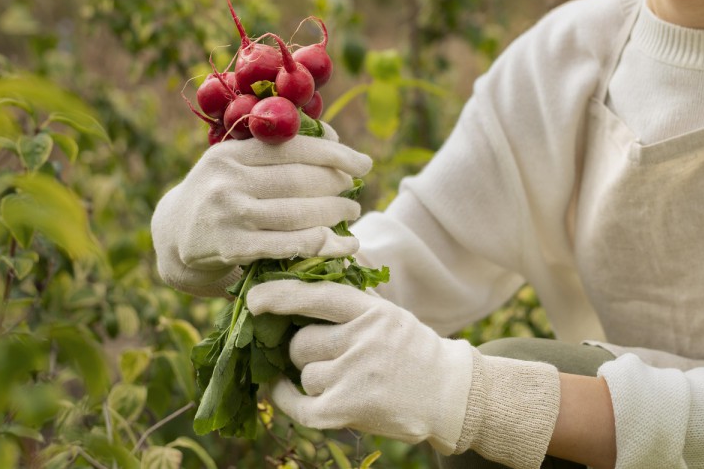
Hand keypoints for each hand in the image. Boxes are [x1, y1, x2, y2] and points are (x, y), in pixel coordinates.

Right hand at [151, 124, 371, 296]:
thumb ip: (276, 149)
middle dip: (337, 184)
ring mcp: (228, 215)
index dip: (335, 153)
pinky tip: (342, 244)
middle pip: (299, 180)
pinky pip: (287, 245)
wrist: (172, 238)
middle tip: (355, 191)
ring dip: (335, 213)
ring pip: (297, 212)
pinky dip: (321, 244)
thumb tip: (331, 132)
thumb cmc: (219, 194)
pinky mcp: (231, 248)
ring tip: (353, 212)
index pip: (294, 147)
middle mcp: (227, 180)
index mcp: (231, 152)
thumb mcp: (235, 163)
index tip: (364, 163)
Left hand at [247, 278, 474, 452]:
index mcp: (373, 311)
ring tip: (342, 379)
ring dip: (312, 378)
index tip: (253, 298)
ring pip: (304, 374)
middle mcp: (364, 340)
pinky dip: (285, 398)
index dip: (281, 295)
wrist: (450, 394)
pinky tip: (282, 392)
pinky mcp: (349, 409)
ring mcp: (356, 376)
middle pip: (301, 342)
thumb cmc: (411, 352)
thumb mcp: (388, 316)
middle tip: (324, 354)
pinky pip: (299, 403)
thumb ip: (350, 305)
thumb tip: (294, 293)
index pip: (318, 295)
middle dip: (302, 350)